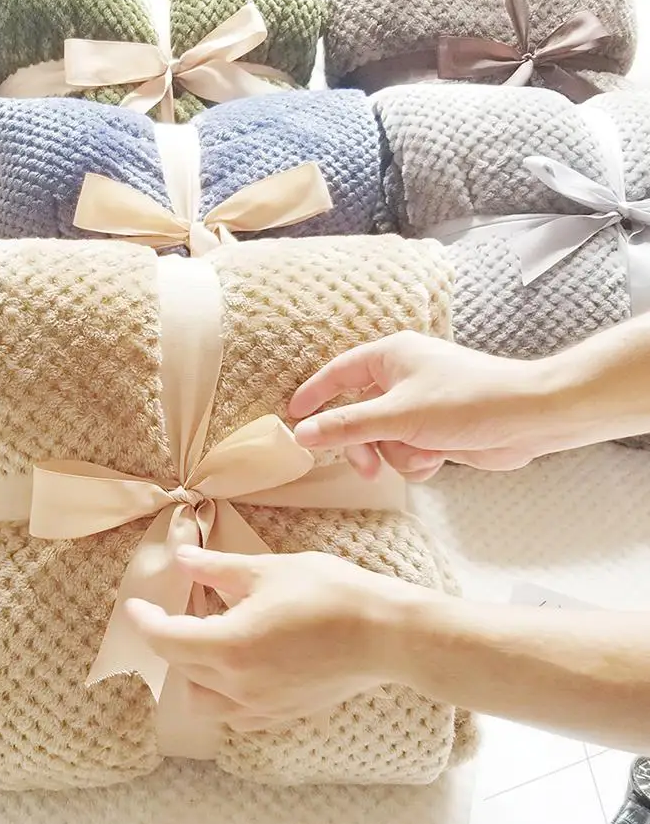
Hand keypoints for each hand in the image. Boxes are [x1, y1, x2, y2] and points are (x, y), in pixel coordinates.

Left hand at [125, 545, 424, 730]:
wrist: (387, 635)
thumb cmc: (330, 594)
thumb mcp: (268, 570)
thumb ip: (217, 570)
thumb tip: (182, 560)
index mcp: (228, 647)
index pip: (166, 640)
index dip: (145, 620)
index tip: (135, 606)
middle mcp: (238, 687)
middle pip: (182, 669)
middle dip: (174, 638)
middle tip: (189, 605)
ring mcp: (262, 707)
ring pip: (205, 701)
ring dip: (195, 673)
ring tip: (212, 638)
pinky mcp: (285, 715)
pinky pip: (236, 715)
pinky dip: (224, 694)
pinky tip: (240, 666)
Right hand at [289, 331, 564, 481]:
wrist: (529, 419)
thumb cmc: (468, 402)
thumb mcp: (397, 417)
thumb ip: (345, 426)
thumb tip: (302, 433)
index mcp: (390, 356)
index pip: (338, 373)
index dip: (314, 395)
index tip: (294, 418)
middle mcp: (403, 376)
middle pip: (358, 415)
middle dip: (363, 444)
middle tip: (365, 467)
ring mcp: (419, 404)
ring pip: (382, 439)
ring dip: (396, 455)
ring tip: (421, 455)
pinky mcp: (436, 429)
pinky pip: (406, 450)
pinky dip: (417, 460)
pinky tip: (439, 458)